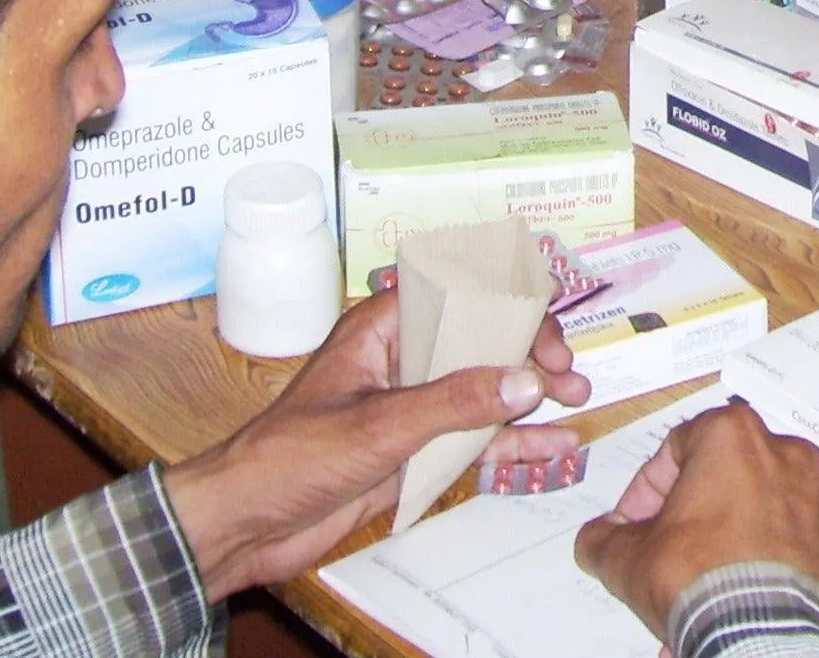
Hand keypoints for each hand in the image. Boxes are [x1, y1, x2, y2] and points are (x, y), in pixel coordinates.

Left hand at [165, 298, 586, 598]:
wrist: (243, 523)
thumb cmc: (288, 458)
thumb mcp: (379, 425)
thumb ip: (455, 403)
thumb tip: (525, 381)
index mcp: (382, 330)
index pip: (457, 294)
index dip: (507, 305)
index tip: (544, 335)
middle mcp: (399, 361)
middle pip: (477, 341)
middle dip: (527, 353)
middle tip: (568, 375)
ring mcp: (406, 408)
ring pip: (480, 391)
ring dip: (526, 396)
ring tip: (575, 402)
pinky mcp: (409, 453)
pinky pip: (468, 440)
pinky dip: (507, 443)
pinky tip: (547, 448)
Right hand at [575, 400, 818, 637]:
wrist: (767, 636)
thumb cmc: (698, 578)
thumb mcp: (627, 559)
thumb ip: (604, 540)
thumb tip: (598, 539)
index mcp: (735, 436)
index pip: (676, 447)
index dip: (646, 490)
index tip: (633, 527)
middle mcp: (786, 453)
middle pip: (724, 475)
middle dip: (691, 514)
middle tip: (666, 552)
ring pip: (762, 508)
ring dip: (730, 536)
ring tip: (704, 580)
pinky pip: (793, 543)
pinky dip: (768, 559)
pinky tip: (743, 592)